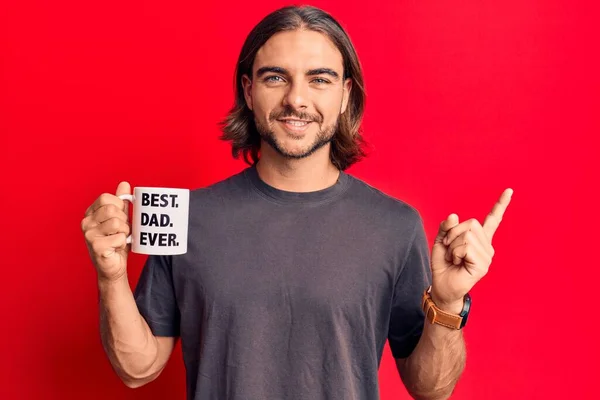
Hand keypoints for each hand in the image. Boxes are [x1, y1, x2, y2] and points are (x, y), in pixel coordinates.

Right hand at [81, 182, 131, 281]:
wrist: (113, 267)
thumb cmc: (116, 243)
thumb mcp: (120, 220)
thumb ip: (121, 203)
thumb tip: (124, 184)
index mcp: (90, 213)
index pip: (106, 198)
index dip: (119, 206)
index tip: (120, 217)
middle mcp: (86, 222)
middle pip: (112, 209)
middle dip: (123, 221)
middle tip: (120, 231)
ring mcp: (88, 234)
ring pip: (117, 223)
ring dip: (124, 232)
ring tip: (118, 239)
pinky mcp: (96, 246)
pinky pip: (120, 237)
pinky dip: (123, 243)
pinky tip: (116, 248)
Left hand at [430, 188, 512, 311]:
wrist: (442, 286)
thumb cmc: (444, 264)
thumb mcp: (441, 241)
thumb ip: (446, 227)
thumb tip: (454, 215)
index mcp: (479, 238)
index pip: (492, 219)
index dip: (500, 204)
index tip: (509, 190)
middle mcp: (486, 245)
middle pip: (470, 223)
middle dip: (453, 234)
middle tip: (450, 249)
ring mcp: (487, 255)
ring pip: (466, 235)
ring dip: (453, 246)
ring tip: (454, 258)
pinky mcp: (483, 264)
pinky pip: (466, 247)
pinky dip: (455, 253)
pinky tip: (457, 263)